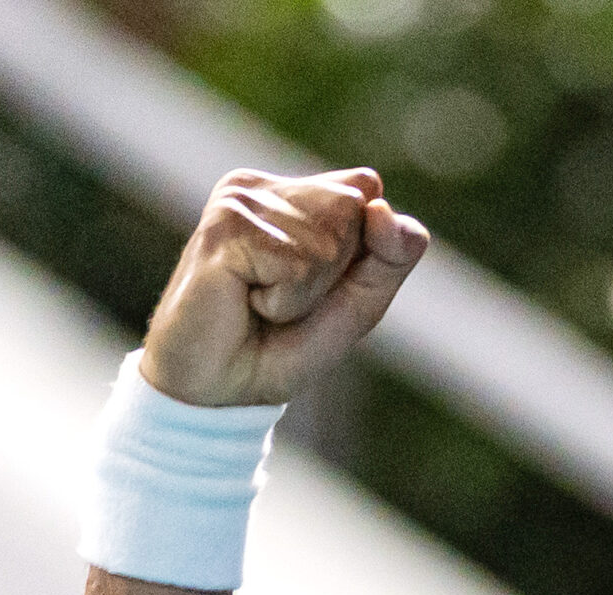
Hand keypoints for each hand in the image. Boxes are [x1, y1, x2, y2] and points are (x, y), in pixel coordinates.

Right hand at [140, 167, 429, 407]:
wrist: (220, 390)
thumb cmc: (285, 343)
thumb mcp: (360, 299)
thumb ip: (392, 253)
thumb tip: (380, 205)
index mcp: (294, 192)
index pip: (367, 189)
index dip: (364, 249)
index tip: (318, 283)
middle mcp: (264, 186)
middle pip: (353, 209)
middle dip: (334, 273)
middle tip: (285, 299)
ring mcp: (239, 200)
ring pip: (327, 241)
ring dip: (305, 293)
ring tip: (262, 303)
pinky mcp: (225, 228)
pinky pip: (296, 266)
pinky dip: (284, 302)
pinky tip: (246, 303)